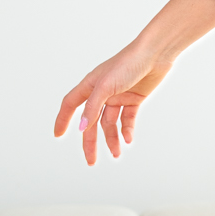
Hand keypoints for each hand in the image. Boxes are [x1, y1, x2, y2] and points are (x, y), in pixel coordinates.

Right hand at [54, 42, 173, 165]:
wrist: (156, 54)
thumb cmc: (128, 63)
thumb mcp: (106, 86)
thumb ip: (92, 108)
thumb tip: (81, 128)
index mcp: (90, 85)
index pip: (70, 105)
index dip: (63, 119)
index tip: (58, 135)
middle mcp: (102, 92)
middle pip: (92, 122)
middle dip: (91, 141)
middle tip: (92, 161)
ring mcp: (118, 96)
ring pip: (111, 123)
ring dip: (112, 139)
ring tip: (117, 154)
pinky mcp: (134, 99)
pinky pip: (127, 119)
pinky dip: (127, 130)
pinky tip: (129, 139)